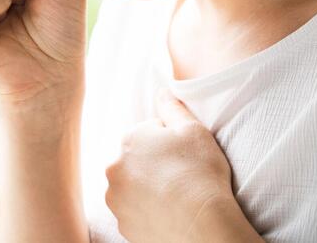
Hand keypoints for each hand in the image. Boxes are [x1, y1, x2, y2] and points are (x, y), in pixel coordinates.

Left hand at [104, 88, 244, 242]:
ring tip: (174, 197)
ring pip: (132, 187)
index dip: (170, 144)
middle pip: (137, 161)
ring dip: (147, 189)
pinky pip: (134, 213)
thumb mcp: (193, 129)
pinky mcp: (122, 225)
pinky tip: (167, 213)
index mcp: (129, 140)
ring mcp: (116, 199)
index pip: (149, 135)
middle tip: (180, 177)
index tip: (184, 157)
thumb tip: (162, 91)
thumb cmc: (200, 173)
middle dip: (154, 165)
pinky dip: (147, 212)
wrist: (202, 225)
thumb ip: (172, 107)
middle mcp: (114, 168)